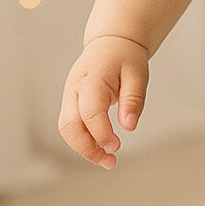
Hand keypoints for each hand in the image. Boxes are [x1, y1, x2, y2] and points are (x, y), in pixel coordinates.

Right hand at [58, 36, 149, 168]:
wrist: (110, 43)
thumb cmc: (126, 58)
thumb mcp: (138, 74)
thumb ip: (133, 99)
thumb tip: (129, 127)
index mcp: (92, 78)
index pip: (90, 111)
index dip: (101, 132)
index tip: (116, 147)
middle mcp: (74, 88)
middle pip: (69, 125)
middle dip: (87, 148)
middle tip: (110, 161)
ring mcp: (69, 96)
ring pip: (66, 129)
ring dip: (84, 148)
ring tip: (108, 160)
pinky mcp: (70, 103)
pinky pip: (71, 126)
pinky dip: (83, 141)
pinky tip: (101, 148)